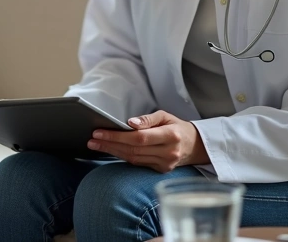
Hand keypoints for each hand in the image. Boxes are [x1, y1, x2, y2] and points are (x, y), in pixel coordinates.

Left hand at [87, 110, 209, 172]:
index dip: (117, 136)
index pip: (139, 137)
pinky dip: (123, 156)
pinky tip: (111, 150)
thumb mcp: (165, 116)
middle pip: (133, 149)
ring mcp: (165, 164)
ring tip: (96, 145)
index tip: (99, 132)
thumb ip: (147, 119)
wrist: (195, 146)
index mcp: (171, 135)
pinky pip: (138, 164)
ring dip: (113, 152)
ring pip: (133, 159)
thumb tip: (130, 123)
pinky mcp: (161, 171)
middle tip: (92, 140)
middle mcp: (169, 152)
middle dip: (110, 144)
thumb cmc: (177, 127)